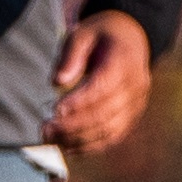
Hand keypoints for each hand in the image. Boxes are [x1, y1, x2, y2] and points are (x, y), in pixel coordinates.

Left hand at [50, 12, 154, 152]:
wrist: (132, 38)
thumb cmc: (101, 35)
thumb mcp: (83, 33)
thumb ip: (70, 56)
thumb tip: (57, 82)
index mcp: (125, 61)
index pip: (102, 86)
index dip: (79, 101)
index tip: (55, 109)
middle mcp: (136, 86)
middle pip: (105, 113)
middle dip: (73, 125)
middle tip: (44, 129)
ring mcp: (136, 104)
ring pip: (109, 130)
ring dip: (79, 139)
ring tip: (51, 139)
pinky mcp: (132, 117)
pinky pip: (112, 137)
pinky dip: (90, 146)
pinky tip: (68, 147)